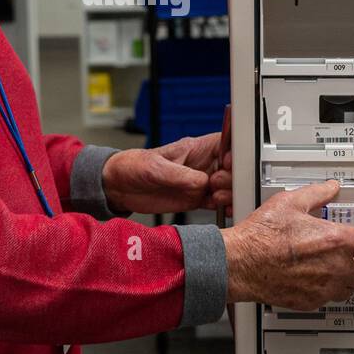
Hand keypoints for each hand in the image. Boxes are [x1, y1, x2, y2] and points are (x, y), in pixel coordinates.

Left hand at [101, 132, 231, 214]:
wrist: (119, 187)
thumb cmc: (134, 166)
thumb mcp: (157, 168)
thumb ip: (182, 175)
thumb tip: (204, 183)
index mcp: (196, 148)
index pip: (227, 144)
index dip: (234, 154)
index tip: (229, 165)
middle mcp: (202, 165)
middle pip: (232, 168)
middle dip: (231, 178)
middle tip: (216, 186)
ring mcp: (200, 183)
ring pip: (228, 187)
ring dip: (229, 194)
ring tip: (217, 199)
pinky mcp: (196, 199)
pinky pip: (218, 202)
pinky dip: (224, 206)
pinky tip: (223, 209)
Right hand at [221, 180, 353, 311]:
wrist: (240, 263)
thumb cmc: (261, 236)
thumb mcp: (289, 203)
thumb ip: (316, 194)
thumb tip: (330, 188)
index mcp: (334, 240)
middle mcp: (334, 267)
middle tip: (347, 254)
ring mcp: (323, 288)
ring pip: (349, 289)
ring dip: (345, 280)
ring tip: (330, 268)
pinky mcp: (310, 301)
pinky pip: (328, 299)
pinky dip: (325, 291)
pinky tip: (311, 279)